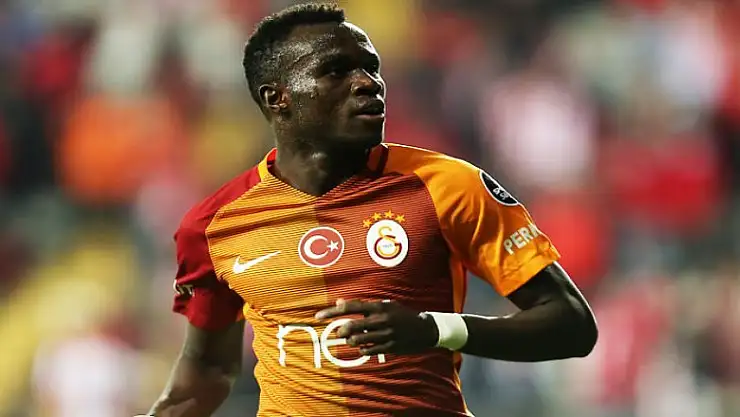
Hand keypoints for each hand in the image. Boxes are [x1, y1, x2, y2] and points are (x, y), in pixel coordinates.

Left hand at [315, 299, 438, 354]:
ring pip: (357, 340)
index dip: (332, 311)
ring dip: (351, 341)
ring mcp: (385, 334)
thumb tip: (339, 302)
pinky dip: (362, 349)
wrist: (425, 329)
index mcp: (379, 307)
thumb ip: (362, 305)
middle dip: (342, 331)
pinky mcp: (389, 346)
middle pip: (351, 326)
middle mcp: (381, 320)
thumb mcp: (385, 305)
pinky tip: (365, 346)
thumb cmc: (401, 315)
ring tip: (354, 338)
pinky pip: (368, 350)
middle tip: (340, 332)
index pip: (350, 307)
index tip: (318, 316)